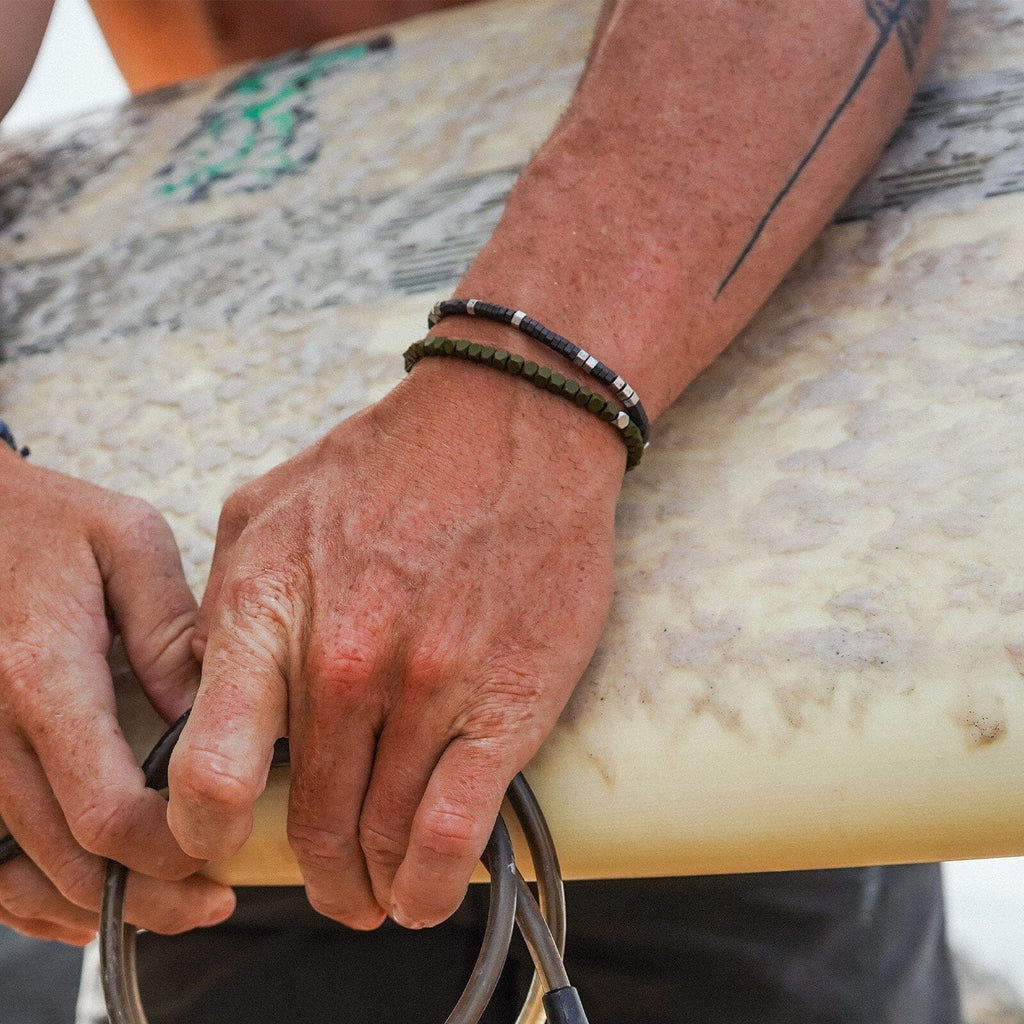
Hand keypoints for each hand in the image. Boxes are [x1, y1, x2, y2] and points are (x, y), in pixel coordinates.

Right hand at [0, 452, 234, 943]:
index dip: (168, 849)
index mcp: (41, 676)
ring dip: (94, 908)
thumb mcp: (123, 541)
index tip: (222, 845)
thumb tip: (204, 710)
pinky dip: (32, 898)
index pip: (105, 809)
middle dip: (149, 893)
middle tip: (214, 898)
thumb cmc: (40, 521)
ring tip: (169, 908)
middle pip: (67, 860)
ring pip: (19, 876)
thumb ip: (167, 627)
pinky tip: (85, 903)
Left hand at [168, 354, 623, 928]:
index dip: (206, 834)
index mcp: (273, 611)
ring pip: (381, 839)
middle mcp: (346, 661)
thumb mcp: (268, 510)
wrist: (511, 425)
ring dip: (369, 887)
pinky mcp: (506, 704)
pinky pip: (455, 832)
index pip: (212, 771)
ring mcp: (430, 688)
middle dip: (312, 874)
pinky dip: (431, 885)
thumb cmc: (393, 464)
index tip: (220, 846)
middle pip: (310, 822)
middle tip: (323, 882)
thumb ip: (224, 603)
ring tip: (370, 893)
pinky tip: (421, 896)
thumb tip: (208, 683)